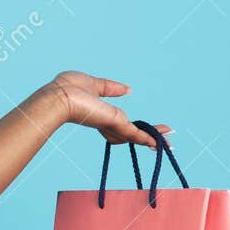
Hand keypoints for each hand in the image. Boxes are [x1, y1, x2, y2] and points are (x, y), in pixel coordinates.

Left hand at [45, 71, 170, 147]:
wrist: (60, 97)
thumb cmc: (68, 88)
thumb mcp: (94, 84)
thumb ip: (111, 88)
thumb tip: (128, 89)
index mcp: (98, 113)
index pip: (117, 123)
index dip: (130, 127)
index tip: (144, 129)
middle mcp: (105, 122)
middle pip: (128, 134)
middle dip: (146, 137)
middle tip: (163, 142)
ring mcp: (110, 125)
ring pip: (135, 136)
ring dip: (154, 138)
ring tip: (169, 144)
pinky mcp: (115, 125)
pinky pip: (136, 135)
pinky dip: (149, 139)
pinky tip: (160, 144)